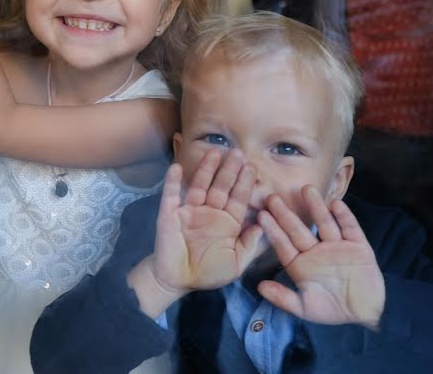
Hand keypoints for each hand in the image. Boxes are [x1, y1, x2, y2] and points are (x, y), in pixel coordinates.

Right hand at [150, 149, 264, 295]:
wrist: (178, 281)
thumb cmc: (209, 272)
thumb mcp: (236, 263)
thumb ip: (250, 245)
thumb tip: (262, 225)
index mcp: (228, 222)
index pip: (238, 199)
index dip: (245, 184)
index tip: (252, 167)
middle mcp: (210, 212)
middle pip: (221, 187)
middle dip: (229, 170)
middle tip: (238, 153)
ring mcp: (190, 210)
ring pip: (200, 185)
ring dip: (206, 169)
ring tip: (214, 152)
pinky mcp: (170, 213)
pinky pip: (171, 195)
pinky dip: (173, 181)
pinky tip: (176, 167)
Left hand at [257, 186, 384, 330]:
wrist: (367, 312)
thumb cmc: (333, 309)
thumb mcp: (305, 308)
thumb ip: (283, 298)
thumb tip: (259, 287)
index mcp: (301, 264)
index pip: (284, 245)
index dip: (273, 231)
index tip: (261, 216)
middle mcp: (316, 251)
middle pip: (299, 230)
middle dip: (286, 214)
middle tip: (272, 197)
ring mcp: (337, 246)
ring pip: (324, 223)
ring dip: (316, 207)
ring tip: (306, 189)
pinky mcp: (357, 245)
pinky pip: (350, 228)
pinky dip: (344, 216)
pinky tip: (336, 204)